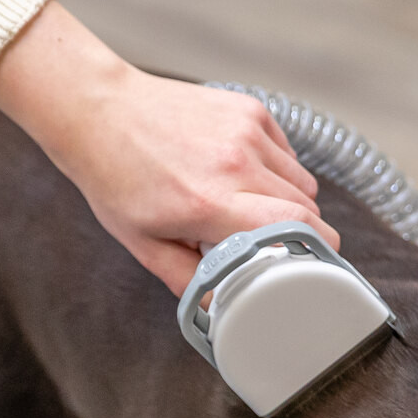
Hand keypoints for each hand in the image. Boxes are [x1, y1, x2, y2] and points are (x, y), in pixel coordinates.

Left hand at [0, 2, 338, 293]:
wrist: (102, 113)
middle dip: (297, 232)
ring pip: (301, 180)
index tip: (313, 267)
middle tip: (269, 243)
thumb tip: (222, 308)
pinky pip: (287, 152)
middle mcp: (234, 162)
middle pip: (306, 207)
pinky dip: (276, 170)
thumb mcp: (143, 243)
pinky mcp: (250, 109)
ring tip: (247, 206)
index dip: (315, 251)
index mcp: (208, 202)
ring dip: (288, 201)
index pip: (295, 227)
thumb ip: (188, 280)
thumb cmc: (117, 179)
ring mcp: (245, 130)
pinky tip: (241, 174)